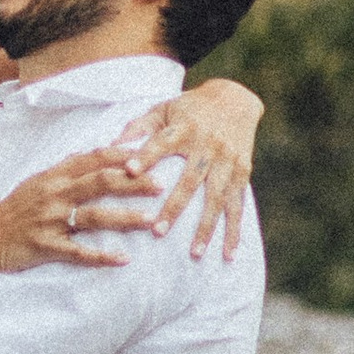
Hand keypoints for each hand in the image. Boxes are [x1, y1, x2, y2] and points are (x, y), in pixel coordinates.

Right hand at [0, 143, 168, 276]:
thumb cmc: (14, 209)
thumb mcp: (37, 180)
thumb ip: (65, 168)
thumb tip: (95, 153)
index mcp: (54, 176)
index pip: (93, 158)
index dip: (121, 155)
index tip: (148, 154)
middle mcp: (54, 194)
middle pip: (100, 183)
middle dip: (133, 183)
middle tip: (161, 185)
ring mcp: (51, 221)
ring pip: (94, 216)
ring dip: (125, 218)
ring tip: (151, 221)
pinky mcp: (48, 247)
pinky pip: (79, 253)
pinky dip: (102, 257)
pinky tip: (123, 260)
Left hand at [122, 78, 263, 260]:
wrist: (235, 99)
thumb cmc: (189, 108)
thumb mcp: (163, 109)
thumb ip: (139, 128)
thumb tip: (110, 149)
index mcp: (184, 128)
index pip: (162, 142)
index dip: (146, 155)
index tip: (129, 171)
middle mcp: (208, 145)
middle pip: (190, 180)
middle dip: (175, 207)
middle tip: (157, 232)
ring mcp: (228, 161)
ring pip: (217, 197)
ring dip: (206, 227)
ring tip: (194, 253)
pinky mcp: (242, 172)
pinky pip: (238, 205)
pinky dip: (234, 231)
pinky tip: (228, 254)